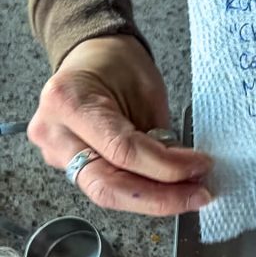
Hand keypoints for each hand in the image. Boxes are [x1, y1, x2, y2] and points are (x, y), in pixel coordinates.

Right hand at [28, 36, 211, 214]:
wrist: (91, 56)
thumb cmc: (117, 64)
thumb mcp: (147, 90)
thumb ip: (159, 136)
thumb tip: (186, 174)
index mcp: (70, 101)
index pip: (123, 150)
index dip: (167, 166)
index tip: (201, 167)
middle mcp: (54, 132)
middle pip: (108, 186)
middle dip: (159, 198)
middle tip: (197, 196)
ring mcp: (53, 152)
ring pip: (106, 193)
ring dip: (152, 199)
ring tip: (188, 194)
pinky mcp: (63, 165)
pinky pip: (105, 186)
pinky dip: (139, 191)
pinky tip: (165, 189)